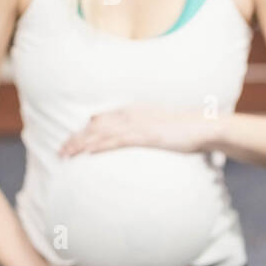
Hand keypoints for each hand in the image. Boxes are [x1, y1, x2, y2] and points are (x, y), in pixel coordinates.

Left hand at [58, 104, 222, 157]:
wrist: (205, 127)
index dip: (85, 130)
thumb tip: (143, 139)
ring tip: (65, 155)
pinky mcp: (144, 136)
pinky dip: (99, 146)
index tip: (73, 140)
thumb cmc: (188, 130)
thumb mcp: (165, 128)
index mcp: (136, 111)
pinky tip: (87, 153)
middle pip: (95, 125)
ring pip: (101, 133)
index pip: (102, 119)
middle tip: (60, 151)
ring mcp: (137, 125)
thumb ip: (149, 131)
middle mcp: (132, 114)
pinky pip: (116, 141)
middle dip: (75, 138)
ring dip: (80, 144)